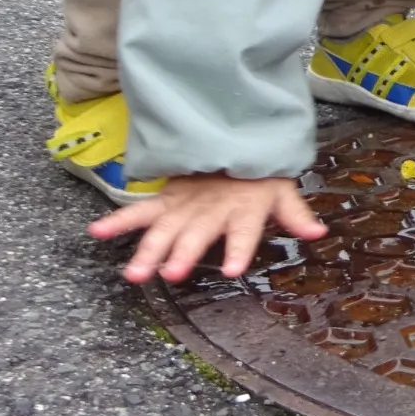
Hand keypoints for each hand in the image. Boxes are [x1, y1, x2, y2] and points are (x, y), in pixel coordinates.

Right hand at [89, 173, 326, 283]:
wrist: (235, 140)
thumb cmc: (260, 176)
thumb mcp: (284, 191)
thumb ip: (297, 215)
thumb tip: (319, 233)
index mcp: (243, 209)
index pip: (243, 231)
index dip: (239, 248)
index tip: (231, 268)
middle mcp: (212, 210)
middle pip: (196, 234)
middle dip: (183, 253)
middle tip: (171, 275)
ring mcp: (186, 205)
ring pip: (164, 229)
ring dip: (148, 250)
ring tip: (134, 273)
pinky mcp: (166, 200)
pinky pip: (139, 211)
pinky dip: (117, 220)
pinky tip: (96, 232)